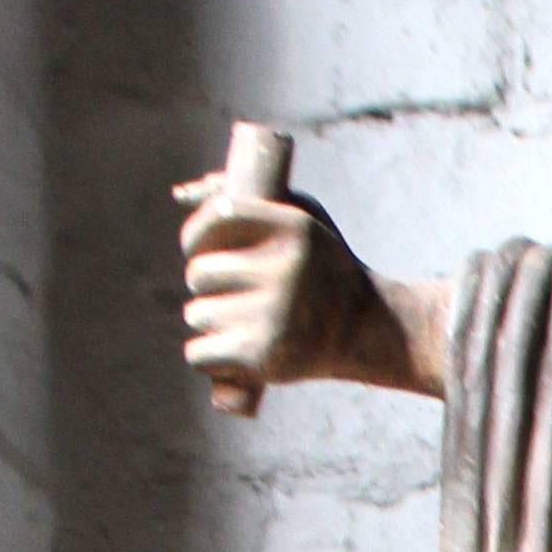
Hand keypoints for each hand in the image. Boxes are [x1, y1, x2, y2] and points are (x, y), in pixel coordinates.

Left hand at [173, 173, 373, 394]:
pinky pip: (199, 354)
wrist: (372, 332)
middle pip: (198, 273)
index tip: (199, 249)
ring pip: (197, 314)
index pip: (216, 216)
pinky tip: (233, 355)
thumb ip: (247, 197)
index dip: (196, 234)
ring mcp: (272, 315)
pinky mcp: (263, 357)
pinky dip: (209, 358)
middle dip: (209, 285)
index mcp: (292, 229)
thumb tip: (179, 193)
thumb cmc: (326, 270)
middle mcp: (282, 270)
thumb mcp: (301, 218)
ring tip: (247, 326)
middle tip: (240, 296)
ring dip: (212, 322)